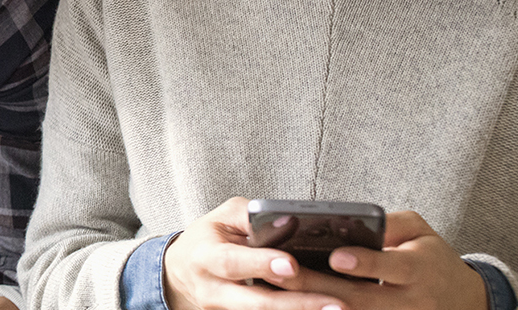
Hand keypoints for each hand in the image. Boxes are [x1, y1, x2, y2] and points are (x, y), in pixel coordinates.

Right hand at [163, 197, 348, 309]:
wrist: (181, 270)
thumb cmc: (209, 238)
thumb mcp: (222, 217)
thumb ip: (252, 216)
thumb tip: (289, 220)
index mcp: (206, 256)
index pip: (233, 262)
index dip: (261, 265)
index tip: (292, 265)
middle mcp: (213, 290)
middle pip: (257, 303)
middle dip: (298, 304)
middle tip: (335, 302)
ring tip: (336, 309)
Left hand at [269, 211, 487, 309]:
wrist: (461, 300)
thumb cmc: (431, 257)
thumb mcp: (420, 232)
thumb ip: (389, 224)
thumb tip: (351, 220)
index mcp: (422, 269)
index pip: (392, 266)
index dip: (364, 263)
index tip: (335, 256)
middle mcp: (413, 301)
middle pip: (362, 298)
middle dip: (319, 286)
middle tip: (281, 273)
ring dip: (315, 305)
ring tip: (279, 291)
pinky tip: (298, 305)